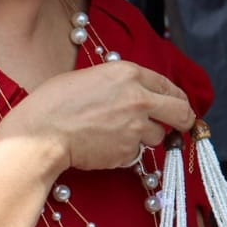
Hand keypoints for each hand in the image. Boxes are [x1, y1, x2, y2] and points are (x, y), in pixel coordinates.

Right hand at [0, 60, 196, 172]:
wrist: (41, 132)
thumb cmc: (56, 102)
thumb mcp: (92, 77)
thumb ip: (122, 83)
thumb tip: (140, 93)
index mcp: (129, 73)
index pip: (169, 86)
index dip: (177, 98)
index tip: (179, 105)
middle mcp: (139, 99)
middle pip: (182, 113)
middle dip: (185, 120)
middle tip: (183, 125)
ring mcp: (136, 127)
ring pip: (158, 136)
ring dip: (146, 137)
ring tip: (117, 134)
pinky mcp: (128, 151)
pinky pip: (136, 153)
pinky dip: (126, 152)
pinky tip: (104, 145)